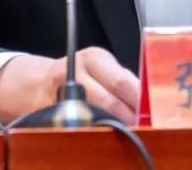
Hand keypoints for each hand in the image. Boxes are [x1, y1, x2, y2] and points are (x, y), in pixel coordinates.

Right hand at [0, 46, 139, 124]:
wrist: (40, 82)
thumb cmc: (82, 74)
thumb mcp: (102, 67)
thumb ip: (124, 81)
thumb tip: (147, 102)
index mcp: (94, 57)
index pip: (122, 82)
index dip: (138, 101)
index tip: (151, 114)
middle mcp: (75, 71)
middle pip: (107, 101)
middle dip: (127, 118)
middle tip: (141, 128)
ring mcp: (60, 92)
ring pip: (92, 115)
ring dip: (111, 126)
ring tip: (124, 131)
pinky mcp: (49, 111)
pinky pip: (76, 125)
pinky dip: (91, 131)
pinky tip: (101, 134)